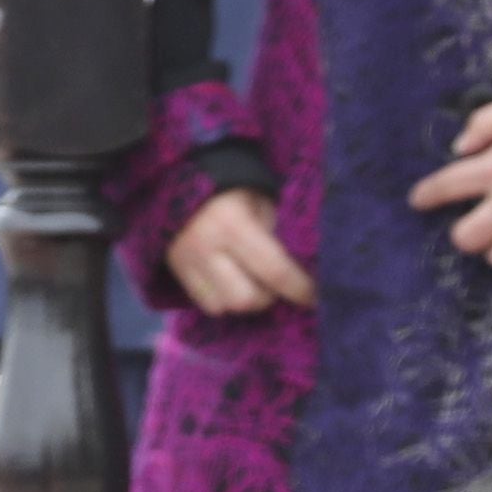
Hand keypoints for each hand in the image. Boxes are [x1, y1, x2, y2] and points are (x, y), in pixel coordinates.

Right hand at [167, 185, 315, 315]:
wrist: (190, 184)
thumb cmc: (238, 194)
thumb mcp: (264, 209)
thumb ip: (277, 243)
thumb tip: (298, 278)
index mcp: (232, 225)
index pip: (274, 271)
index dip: (299, 289)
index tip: (314, 298)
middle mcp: (205, 246)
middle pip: (246, 298)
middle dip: (268, 297)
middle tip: (276, 285)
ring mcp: (186, 261)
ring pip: (224, 306)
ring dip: (245, 301)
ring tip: (253, 284)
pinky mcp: (176, 270)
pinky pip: (206, 304)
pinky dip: (224, 301)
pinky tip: (231, 284)